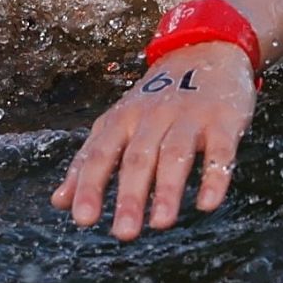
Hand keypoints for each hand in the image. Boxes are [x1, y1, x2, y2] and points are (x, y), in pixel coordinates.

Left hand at [51, 40, 256, 240]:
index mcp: (121, 119)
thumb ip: (89, 162)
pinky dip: (214, 177)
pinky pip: (219, 151)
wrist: (205, 49)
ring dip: (167, 190)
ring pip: (175, 154)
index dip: (90, 187)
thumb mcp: (118, 123)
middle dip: (129, 197)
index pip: (100, 155)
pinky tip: (207, 204)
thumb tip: (59, 202)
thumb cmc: (155, 99)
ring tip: (160, 224)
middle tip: (123, 233)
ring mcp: (188, 117)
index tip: (82, 219)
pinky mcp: (223, 120)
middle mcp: (152, 117)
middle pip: (137, 158)